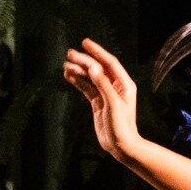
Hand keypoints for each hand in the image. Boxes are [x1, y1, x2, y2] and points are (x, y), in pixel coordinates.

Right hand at [63, 39, 144, 160]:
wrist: (121, 146)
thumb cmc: (122, 126)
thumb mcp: (113, 103)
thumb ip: (103, 84)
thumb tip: (93, 67)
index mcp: (124, 84)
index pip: (109, 63)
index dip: (97, 52)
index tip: (85, 43)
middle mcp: (116, 86)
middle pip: (98, 68)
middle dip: (84, 60)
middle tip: (69, 53)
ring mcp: (106, 94)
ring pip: (91, 78)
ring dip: (79, 70)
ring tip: (66, 64)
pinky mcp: (98, 103)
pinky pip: (87, 88)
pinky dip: (78, 81)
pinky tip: (69, 76)